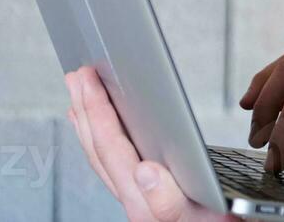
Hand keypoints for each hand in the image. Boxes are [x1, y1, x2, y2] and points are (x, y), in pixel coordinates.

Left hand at [64, 66, 235, 221]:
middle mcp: (133, 202)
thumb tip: (144, 170)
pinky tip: (102, 129)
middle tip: (76, 75)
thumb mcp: (207, 218)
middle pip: (99, 150)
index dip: (99, 111)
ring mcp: (136, 201)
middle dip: (86, 109)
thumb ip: (169, 202)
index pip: (113, 149)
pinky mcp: (145, 199)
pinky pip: (112, 165)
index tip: (90, 80)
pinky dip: (101, 140)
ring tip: (79, 95)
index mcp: (143, 204)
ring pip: (101, 157)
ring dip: (88, 121)